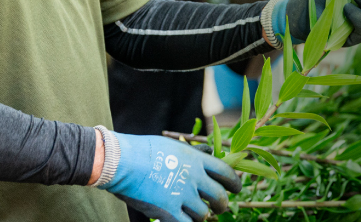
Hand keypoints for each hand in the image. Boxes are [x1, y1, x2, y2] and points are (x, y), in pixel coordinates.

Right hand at [100, 132, 240, 221]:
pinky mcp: (169, 212)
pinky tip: (181, 219)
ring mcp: (183, 195)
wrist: (124, 161)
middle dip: (222, 205)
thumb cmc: (145, 150)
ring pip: (204, 214)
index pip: (225, 172)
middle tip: (219, 208)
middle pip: (219, 197)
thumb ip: (193, 153)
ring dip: (201, 215)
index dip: (234, 182)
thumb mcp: (174, 145)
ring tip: (195, 213)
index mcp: (196, 159)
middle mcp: (194, 177)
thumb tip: (208, 154)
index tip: (236, 188)